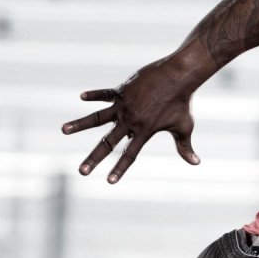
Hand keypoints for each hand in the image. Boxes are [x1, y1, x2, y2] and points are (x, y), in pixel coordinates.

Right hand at [61, 58, 202, 182]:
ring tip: (63, 130)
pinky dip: (94, 95)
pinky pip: (104, 94)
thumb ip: (185, 147)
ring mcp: (124, 105)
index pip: (129, 155)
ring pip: (97, 118)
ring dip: (79, 124)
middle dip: (94, 158)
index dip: (119, 169)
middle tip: (81, 172)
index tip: (108, 182)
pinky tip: (81, 97)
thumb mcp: (184, 126)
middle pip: (108, 143)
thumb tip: (196, 163)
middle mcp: (131, 121)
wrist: (178, 75)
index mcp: (144, 132)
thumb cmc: (183, 102)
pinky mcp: (122, 91)